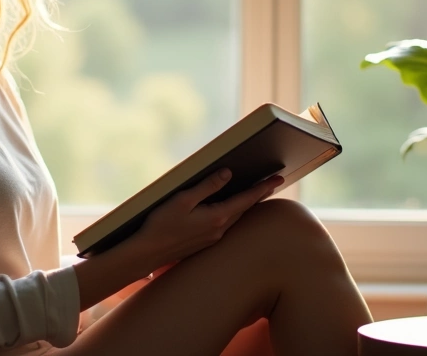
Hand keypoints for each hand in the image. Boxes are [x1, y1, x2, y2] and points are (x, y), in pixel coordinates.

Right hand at [129, 169, 283, 268]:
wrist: (148, 253)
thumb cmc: (162, 224)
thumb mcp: (183, 199)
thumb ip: (207, 186)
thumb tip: (228, 174)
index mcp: (217, 217)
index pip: (247, 200)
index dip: (263, 188)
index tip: (278, 178)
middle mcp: (219, 230)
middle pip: (246, 209)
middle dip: (259, 195)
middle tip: (273, 183)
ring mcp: (213, 238)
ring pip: (237, 218)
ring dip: (248, 205)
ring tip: (257, 194)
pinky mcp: (205, 243)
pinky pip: (227, 225)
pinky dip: (235, 214)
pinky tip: (232, 210)